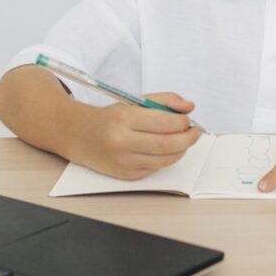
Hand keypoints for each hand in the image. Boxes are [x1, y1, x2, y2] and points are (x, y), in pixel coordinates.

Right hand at [67, 92, 200, 179]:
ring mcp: (125, 161)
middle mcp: (123, 141)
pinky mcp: (127, 175)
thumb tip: (189, 106)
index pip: (164, 122)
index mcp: (125, 118)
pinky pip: (156, 168)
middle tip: (194, 132)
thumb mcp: (134, 102)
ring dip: (181, 150)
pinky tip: (164, 149)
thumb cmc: (111, 118)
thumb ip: (164, 100)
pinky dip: (166, 158)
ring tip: (182, 140)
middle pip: (168, 144)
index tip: (188, 119)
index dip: (183, 122)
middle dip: (188, 138)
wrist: (81, 137)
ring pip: (166, 160)